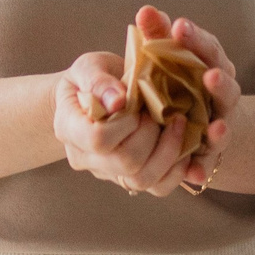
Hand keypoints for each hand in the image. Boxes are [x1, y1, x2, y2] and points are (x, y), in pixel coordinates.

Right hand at [52, 48, 188, 196]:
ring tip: (177, 125)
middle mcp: (86, 157)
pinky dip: (177, 170)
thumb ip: (98, 80)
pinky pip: (158, 187)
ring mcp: (109, 172)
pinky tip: (185, 147)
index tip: (135, 103)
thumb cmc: (92, 78)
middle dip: (151, 134)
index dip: (125, 123)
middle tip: (160, 111)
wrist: (95, 95)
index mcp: (69, 128)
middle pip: (124, 162)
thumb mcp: (89, 66)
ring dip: (168, 152)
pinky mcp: (130, 178)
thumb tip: (119, 101)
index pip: (97, 139)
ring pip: (141, 180)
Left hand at [136, 6, 239, 195]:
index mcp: (212, 67)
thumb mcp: (167, 59)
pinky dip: (202, 169)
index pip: (210, 50)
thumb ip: (158, 36)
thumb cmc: (177, 82)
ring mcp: (219, 125)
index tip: (178, 25)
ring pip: (223, 127)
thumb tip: (146, 11)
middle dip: (219, 83)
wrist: (198, 122)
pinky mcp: (208, 154)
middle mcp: (221, 96)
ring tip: (215, 128)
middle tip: (208, 76)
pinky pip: (207, 164)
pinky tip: (193, 174)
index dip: (197, 39)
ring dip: (220, 129)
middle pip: (226, 88)